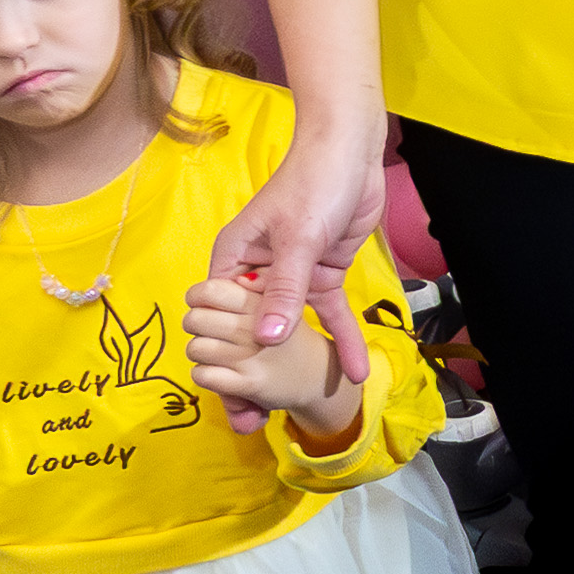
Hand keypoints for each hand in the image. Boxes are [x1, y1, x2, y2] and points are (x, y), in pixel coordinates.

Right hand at [204, 120, 384, 431]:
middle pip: (250, 334)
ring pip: (288, 332)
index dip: (221, 363)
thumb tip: (270, 340)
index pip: (219, 322)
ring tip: (293, 411)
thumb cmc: (312, 183)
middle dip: (251, 375)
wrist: (351, 152)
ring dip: (293, 368)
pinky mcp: (320, 276)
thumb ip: (285, 290)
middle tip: (254, 421)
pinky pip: (328, 316)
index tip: (230, 400)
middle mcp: (257, 274)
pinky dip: (342, 340)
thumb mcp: (297, 239)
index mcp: (233, 262)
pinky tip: (355, 371)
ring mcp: (290, 277)